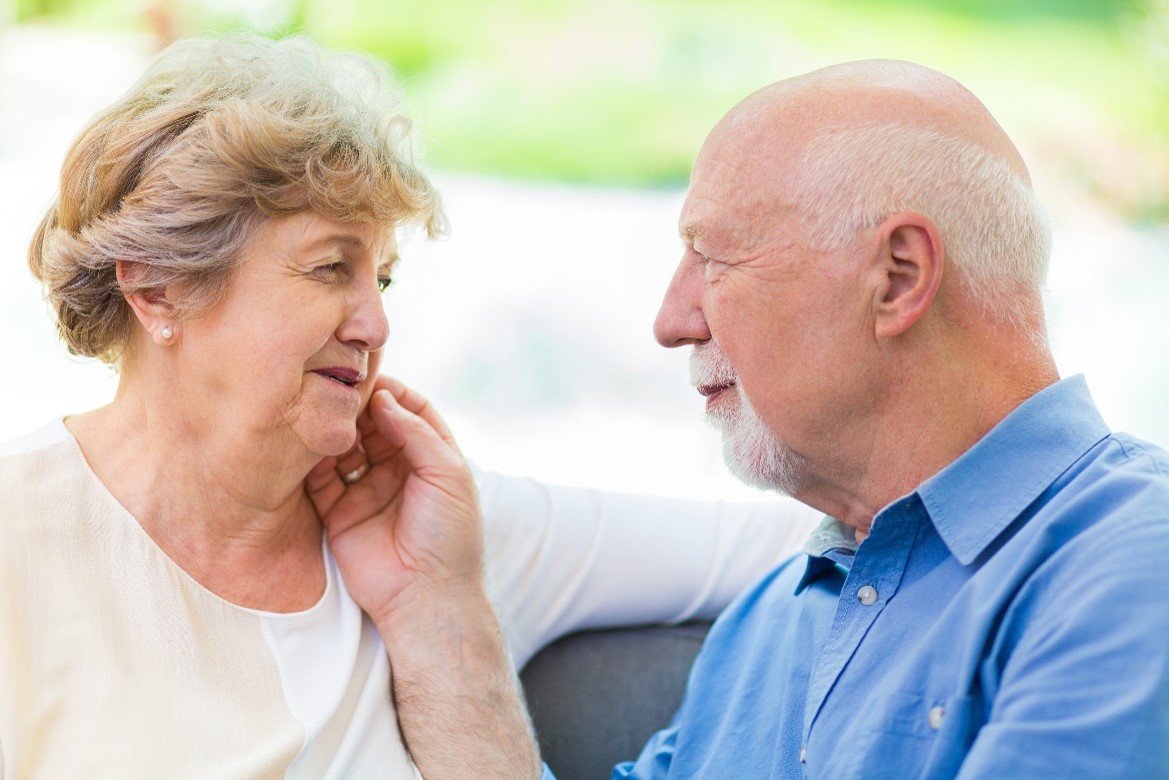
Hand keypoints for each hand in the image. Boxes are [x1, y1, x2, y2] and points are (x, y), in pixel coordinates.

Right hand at [307, 377, 541, 776]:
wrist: (426, 597)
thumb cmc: (449, 536)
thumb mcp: (447, 474)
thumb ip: (416, 432)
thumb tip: (383, 398)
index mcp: (432, 457)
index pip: (410, 410)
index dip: (392, 392)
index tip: (370, 376)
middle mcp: (398, 469)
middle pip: (372, 424)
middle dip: (355, 406)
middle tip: (334, 389)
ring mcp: (367, 490)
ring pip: (343, 447)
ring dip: (332, 430)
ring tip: (318, 413)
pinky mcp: (339, 513)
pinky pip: (319, 480)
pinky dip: (310, 461)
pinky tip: (303, 444)